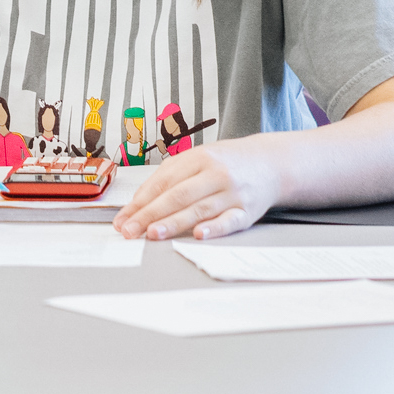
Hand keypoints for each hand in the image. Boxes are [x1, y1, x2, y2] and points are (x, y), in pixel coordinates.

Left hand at [111, 138, 282, 240]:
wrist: (270, 162)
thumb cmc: (227, 163)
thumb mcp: (198, 159)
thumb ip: (171, 177)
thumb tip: (139, 204)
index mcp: (199, 158)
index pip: (163, 181)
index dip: (141, 201)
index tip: (123, 219)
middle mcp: (215, 174)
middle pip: (178, 195)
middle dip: (150, 214)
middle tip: (130, 230)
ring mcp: (232, 192)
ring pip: (199, 209)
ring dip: (174, 223)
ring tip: (152, 234)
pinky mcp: (248, 211)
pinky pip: (230, 221)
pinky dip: (215, 229)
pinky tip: (199, 235)